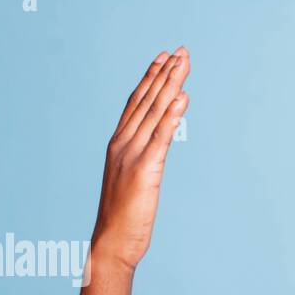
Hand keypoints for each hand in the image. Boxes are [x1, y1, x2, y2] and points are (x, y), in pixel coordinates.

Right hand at [89, 48, 190, 271]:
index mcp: (118, 145)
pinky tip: (181, 97)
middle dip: (165, 74)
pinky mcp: (144, 171)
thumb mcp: (133, 181)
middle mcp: (123, 144)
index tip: (164, 58)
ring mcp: (132, 156)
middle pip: (146, 101)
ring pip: (154, 113)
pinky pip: (160, 138)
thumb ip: (141, 161)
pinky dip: (171, 116)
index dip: (151, 78)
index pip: (136, 103)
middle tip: (181, 51)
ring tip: (184, 63)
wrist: (110, 244)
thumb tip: (154, 150)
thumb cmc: (123, 218)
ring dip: (170, 85)